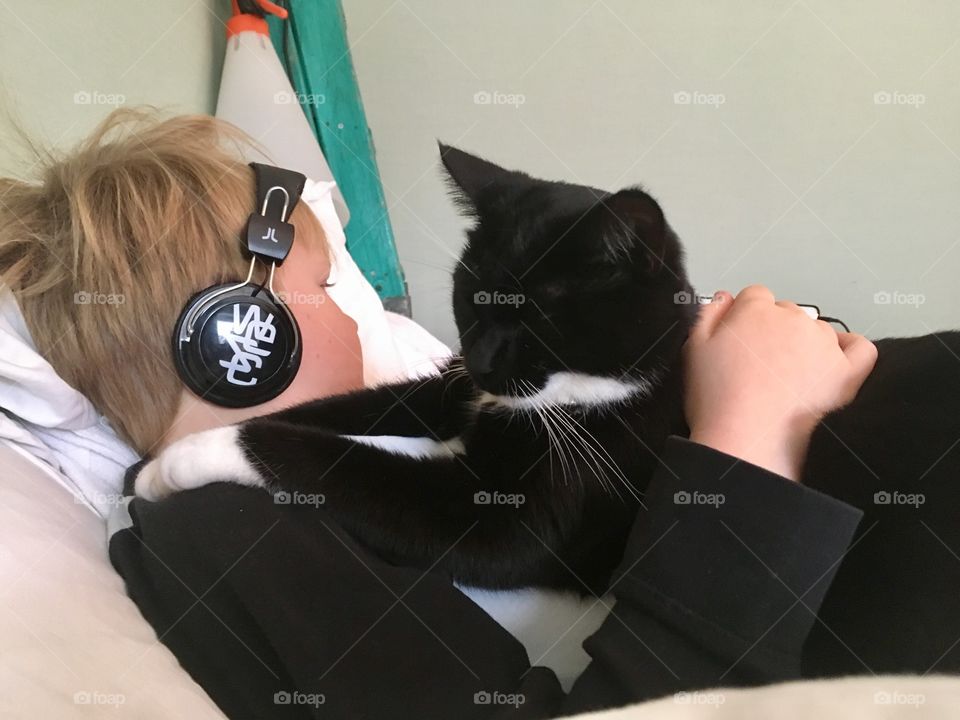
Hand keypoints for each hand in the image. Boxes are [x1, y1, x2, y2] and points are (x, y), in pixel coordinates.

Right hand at [683, 285, 876, 480]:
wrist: (746, 439)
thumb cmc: (718, 400)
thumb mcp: (694, 349)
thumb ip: (709, 315)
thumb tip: (725, 298)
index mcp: (755, 310)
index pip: (756, 296)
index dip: (746, 318)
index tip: (741, 340)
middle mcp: (793, 319)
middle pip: (787, 312)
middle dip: (775, 331)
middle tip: (760, 364)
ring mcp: (823, 344)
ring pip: (819, 329)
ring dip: (806, 344)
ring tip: (787, 377)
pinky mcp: (845, 372)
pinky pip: (860, 348)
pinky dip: (850, 349)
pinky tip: (834, 359)